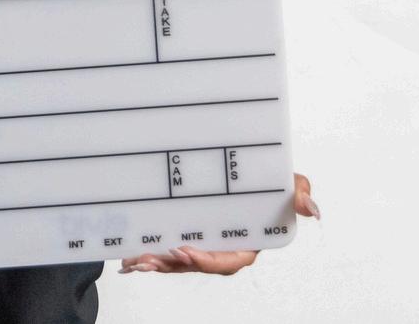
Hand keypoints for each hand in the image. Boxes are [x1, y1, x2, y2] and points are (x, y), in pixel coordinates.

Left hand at [119, 173, 318, 274]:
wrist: (250, 174)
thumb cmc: (272, 183)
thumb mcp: (290, 183)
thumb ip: (299, 193)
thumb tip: (312, 209)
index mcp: (246, 244)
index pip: (228, 261)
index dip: (208, 261)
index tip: (187, 252)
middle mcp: (222, 248)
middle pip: (196, 264)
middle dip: (173, 265)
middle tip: (150, 259)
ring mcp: (202, 243)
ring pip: (177, 260)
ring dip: (156, 263)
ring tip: (135, 261)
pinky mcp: (184, 233)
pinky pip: (165, 248)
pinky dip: (148, 253)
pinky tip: (128, 257)